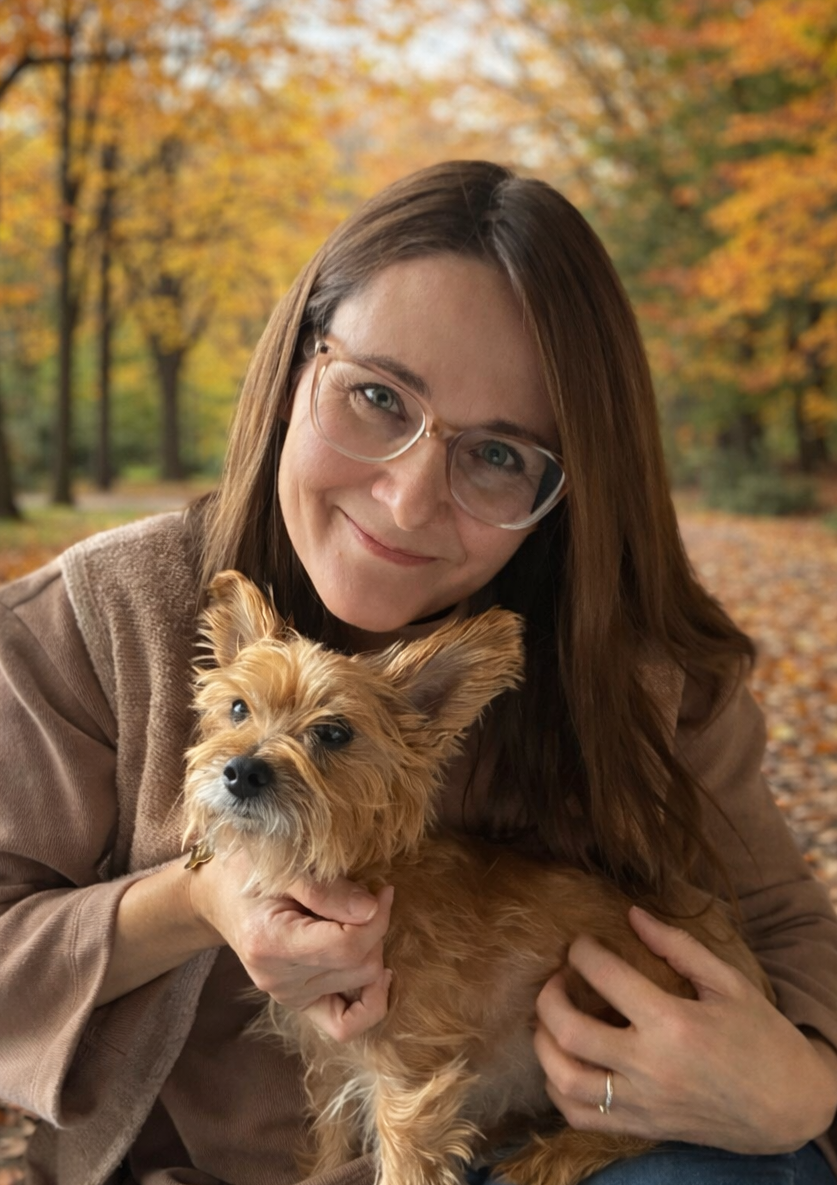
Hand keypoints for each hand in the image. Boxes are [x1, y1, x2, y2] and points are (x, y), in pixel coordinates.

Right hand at [188, 846, 393, 1041]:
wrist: (223, 896)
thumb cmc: (251, 872)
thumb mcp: (287, 866)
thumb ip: (329, 889)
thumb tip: (372, 910)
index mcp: (270, 943)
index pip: (347, 946)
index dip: (377, 918)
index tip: (384, 891)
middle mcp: (278, 980)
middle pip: (359, 966)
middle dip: (376, 930)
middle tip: (367, 900)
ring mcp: (288, 997)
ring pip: (361, 985)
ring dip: (372, 951)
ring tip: (358, 922)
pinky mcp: (298, 1003)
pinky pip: (344, 1024)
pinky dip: (370, 1002)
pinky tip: (377, 973)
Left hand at [534, 906, 836, 1151]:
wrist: (788, 1107)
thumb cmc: (761, 1037)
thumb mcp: (727, 982)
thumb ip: (677, 946)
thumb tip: (633, 913)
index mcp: (674, 1023)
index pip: (606, 977)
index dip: (583, 952)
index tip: (581, 944)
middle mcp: (651, 1067)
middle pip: (570, 1031)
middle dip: (549, 996)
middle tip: (557, 978)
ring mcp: (643, 1103)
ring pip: (565, 1080)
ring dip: (544, 1045)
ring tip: (551, 1020)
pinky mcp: (642, 1128)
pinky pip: (579, 1117)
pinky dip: (558, 1090)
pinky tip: (563, 1063)